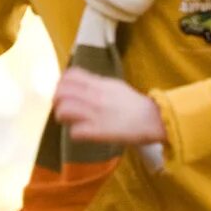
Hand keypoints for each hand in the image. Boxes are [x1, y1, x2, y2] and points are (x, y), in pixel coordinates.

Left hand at [51, 68, 166, 144]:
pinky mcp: (99, 132)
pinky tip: (80, 134)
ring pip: (64, 110)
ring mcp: (96, 114)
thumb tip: (82, 83)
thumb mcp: (115, 86)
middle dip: (57, 100)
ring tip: (68, 121)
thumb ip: (97, 84)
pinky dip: (74, 133)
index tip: (64, 92)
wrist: (153, 119)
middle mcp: (95, 97)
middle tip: (62, 107)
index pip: (69, 76)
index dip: (61, 84)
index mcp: (99, 84)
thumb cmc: (135, 104)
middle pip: (61, 92)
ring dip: (62, 116)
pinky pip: (75, 132)